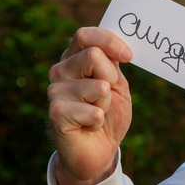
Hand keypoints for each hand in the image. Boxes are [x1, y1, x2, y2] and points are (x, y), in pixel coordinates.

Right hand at [48, 27, 133, 184]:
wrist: (98, 148)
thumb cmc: (109, 112)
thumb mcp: (116, 83)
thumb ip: (113, 62)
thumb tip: (120, 46)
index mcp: (74, 58)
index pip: (86, 35)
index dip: (110, 42)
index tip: (129, 57)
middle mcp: (60, 70)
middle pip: (93, 56)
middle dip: (111, 78)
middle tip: (106, 95)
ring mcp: (55, 90)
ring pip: (98, 86)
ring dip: (107, 104)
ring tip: (96, 112)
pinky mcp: (56, 112)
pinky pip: (94, 111)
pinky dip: (100, 121)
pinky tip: (89, 125)